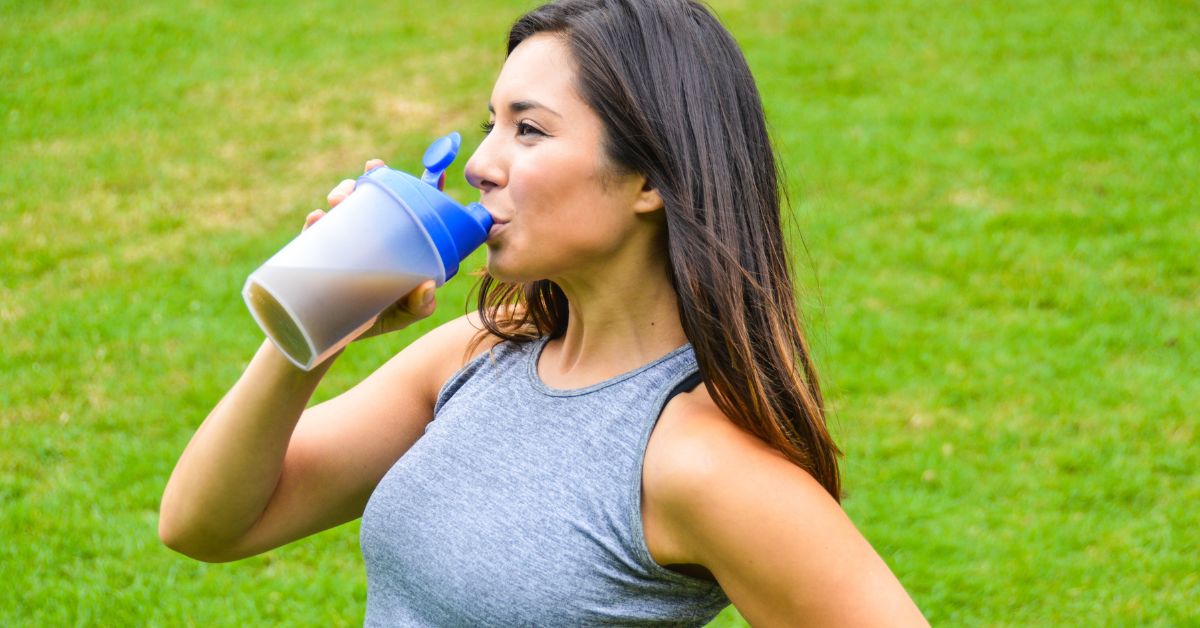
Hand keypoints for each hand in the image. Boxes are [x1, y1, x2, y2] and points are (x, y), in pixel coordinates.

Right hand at [302, 159, 438, 340]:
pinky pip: (315, 230)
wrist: (334, 338)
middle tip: (372, 170)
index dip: (424, 188)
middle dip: (372, 177)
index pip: (412, 210)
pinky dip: (315, 221)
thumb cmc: (378, 319)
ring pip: (345, 205)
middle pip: (375, 196)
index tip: (435, 173)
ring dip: (343, 192)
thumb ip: (419, 305)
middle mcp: (372, 235)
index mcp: (398, 244)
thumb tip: (426, 287)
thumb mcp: (404, 313)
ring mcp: (345, 240)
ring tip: (339, 200)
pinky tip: (317, 219)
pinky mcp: (319, 250)